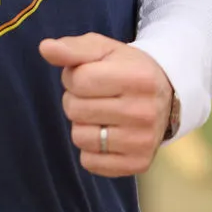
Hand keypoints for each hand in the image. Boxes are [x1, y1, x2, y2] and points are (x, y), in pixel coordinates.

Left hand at [40, 34, 174, 177]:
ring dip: (83, 125)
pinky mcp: (138, 163)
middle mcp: (144, 111)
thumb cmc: (128, 70)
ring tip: (101, 115)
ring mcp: (143, 141)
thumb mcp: (105, 50)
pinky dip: (91, 150)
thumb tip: (45, 48)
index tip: (87, 76)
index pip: (79, 80)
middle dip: (76, 100)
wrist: (166, 97)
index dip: (73, 77)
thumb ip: (74, 48)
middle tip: (95, 96)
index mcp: (138, 78)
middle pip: (75, 110)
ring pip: (80, 137)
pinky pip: (90, 163)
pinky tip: (108, 135)